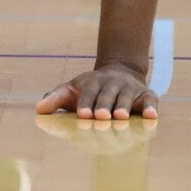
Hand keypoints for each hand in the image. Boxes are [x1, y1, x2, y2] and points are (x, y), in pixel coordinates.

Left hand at [35, 62, 158, 119]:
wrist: (120, 72)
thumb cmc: (90, 89)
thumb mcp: (72, 90)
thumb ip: (56, 99)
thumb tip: (38, 109)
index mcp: (93, 82)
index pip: (88, 94)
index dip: (85, 104)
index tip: (82, 115)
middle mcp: (112, 84)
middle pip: (107, 96)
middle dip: (104, 107)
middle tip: (100, 118)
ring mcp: (130, 89)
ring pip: (127, 98)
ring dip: (123, 107)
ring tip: (120, 118)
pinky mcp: (147, 95)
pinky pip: (151, 100)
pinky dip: (152, 108)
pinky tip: (151, 116)